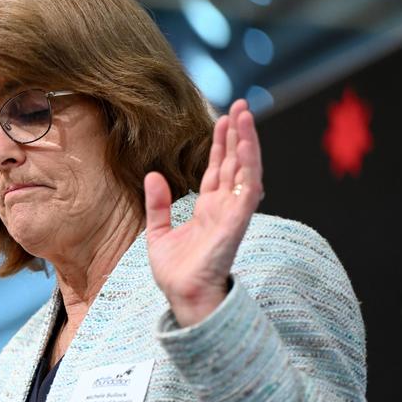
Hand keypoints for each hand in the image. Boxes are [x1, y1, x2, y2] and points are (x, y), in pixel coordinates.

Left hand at [144, 99, 263, 326]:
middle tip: (241, 105)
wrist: (182, 297)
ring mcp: (232, 214)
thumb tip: (153, 175)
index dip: (221, 144)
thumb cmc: (175, 272)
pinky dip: (248, 166)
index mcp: (207, 209)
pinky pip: (246, 190)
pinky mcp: (236, 223)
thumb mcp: (158, 232)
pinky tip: (246, 145)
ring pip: (245, 171)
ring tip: (245, 114)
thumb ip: (157, 204)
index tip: (223, 119)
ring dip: (247, 142)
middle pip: (234, 163)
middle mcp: (223, 208)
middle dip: (238, 134)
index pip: (218, 169)